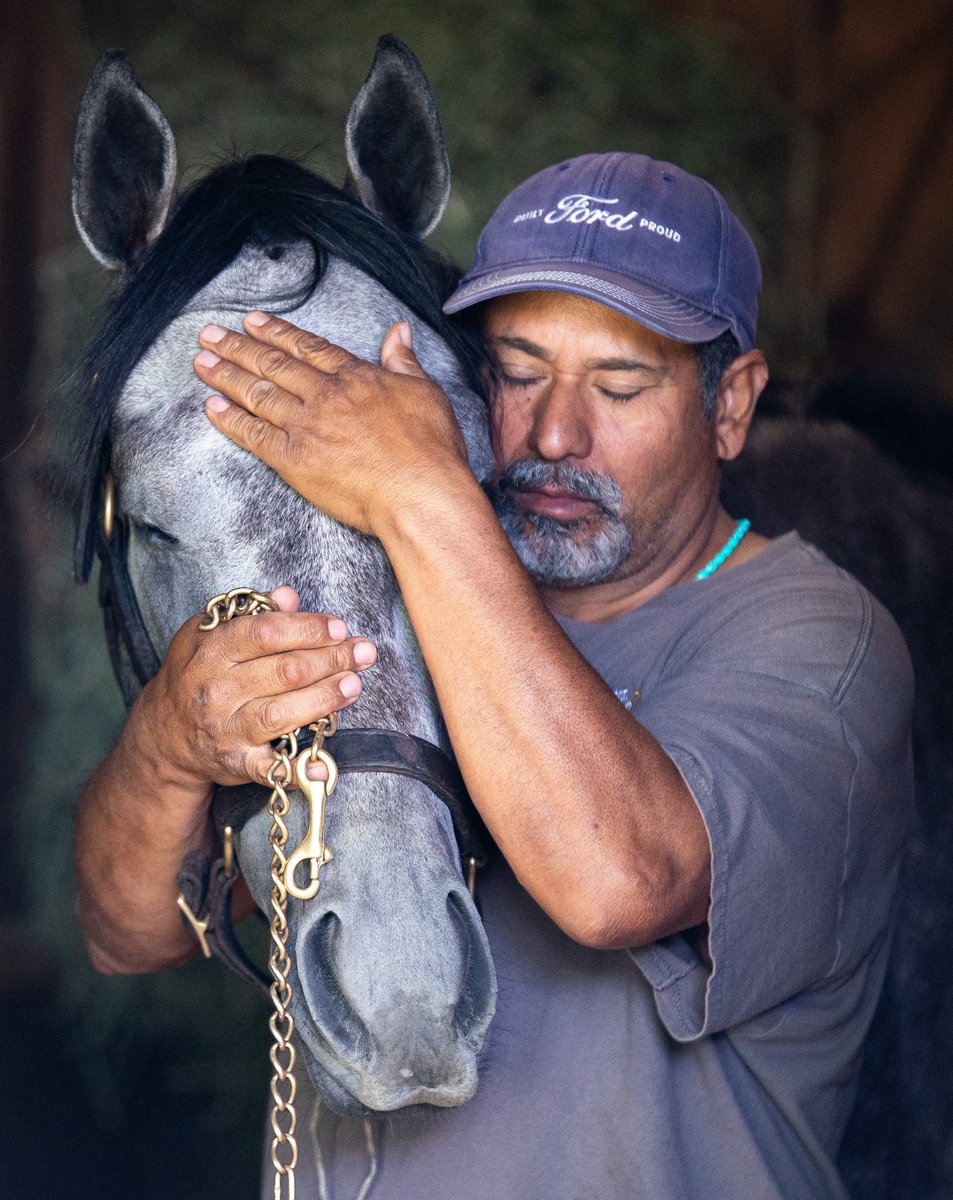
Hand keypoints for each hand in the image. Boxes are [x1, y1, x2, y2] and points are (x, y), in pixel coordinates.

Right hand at [133, 587, 376, 787]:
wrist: (164, 735)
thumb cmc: (198, 675)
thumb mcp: (211, 635)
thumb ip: (252, 614)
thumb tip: (289, 596)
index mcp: (211, 651)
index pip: (266, 633)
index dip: (308, 629)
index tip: (340, 628)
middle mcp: (216, 690)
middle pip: (284, 671)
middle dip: (331, 659)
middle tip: (364, 652)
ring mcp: (226, 728)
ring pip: (282, 712)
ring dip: (326, 698)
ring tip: (355, 684)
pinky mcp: (236, 762)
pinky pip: (269, 768)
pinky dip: (297, 771)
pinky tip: (322, 766)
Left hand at [193, 314, 470, 537]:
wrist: (421, 494)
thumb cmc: (432, 450)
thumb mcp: (426, 393)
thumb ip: (404, 362)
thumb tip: (399, 332)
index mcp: (356, 376)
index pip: (307, 348)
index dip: (277, 332)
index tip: (254, 321)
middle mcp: (325, 395)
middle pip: (273, 364)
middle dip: (238, 346)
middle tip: (210, 334)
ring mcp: (307, 426)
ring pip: (258, 393)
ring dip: (226, 375)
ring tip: (201, 361)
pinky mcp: (294, 461)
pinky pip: (254, 435)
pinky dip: (231, 420)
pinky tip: (211, 407)